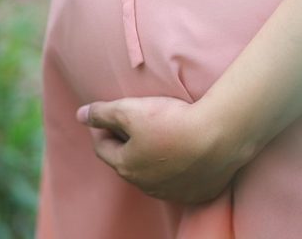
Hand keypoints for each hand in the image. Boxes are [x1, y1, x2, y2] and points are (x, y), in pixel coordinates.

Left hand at [76, 96, 253, 203]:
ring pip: (155, 173)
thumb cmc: (172, 121)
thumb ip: (102, 112)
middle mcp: (147, 185)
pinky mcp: (197, 192)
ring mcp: (173, 192)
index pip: (103, 148)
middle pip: (129, 162)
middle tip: (134, 122)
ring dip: (153, 157)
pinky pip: (181, 180)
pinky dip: (178, 167)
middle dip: (126, 143)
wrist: (219, 136)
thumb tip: (81, 114)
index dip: (102, 129)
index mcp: (127, 166)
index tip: (107, 115)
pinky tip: (186, 150)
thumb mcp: (130, 110)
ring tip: (162, 135)